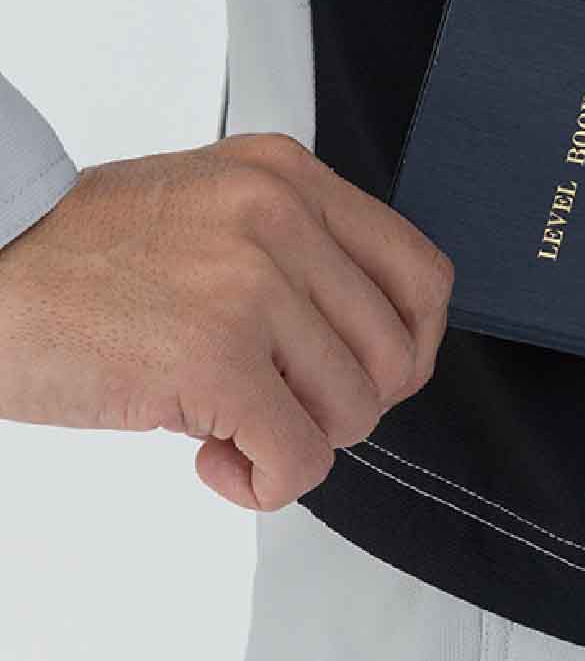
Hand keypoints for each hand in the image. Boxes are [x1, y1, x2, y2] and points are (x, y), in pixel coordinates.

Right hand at [0, 133, 453, 510]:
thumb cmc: (85, 252)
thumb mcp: (216, 212)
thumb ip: (300, 256)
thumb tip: (369, 348)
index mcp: (290, 178)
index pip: (422, 274)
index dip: (415, 344)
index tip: (377, 375)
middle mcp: (282, 217)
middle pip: (395, 355)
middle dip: (346, 406)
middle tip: (285, 408)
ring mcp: (251, 282)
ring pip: (355, 411)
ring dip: (302, 442)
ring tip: (237, 426)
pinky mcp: (214, 355)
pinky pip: (300, 457)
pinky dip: (268, 482)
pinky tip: (215, 460)